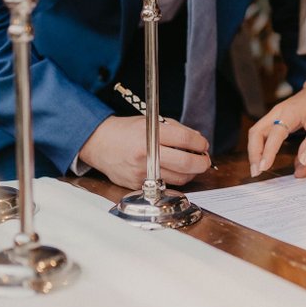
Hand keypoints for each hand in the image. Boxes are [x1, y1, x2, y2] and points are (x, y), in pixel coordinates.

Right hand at [78, 115, 210, 188]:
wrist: (100, 143)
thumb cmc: (126, 131)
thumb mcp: (151, 121)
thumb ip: (176, 129)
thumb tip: (197, 139)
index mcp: (150, 134)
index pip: (185, 140)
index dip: (200, 143)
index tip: (203, 144)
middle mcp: (146, 154)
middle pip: (186, 163)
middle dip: (202, 162)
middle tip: (205, 160)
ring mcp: (142, 172)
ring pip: (179, 178)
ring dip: (191, 173)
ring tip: (192, 165)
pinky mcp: (138, 184)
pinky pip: (164, 185)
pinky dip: (174, 179)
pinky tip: (175, 171)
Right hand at [247, 79, 305, 176]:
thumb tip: (302, 161)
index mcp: (290, 112)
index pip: (274, 134)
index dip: (268, 151)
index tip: (264, 168)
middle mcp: (277, 112)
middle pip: (256, 132)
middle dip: (253, 153)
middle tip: (256, 173)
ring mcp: (274, 114)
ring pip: (255, 132)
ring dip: (253, 151)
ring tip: (257, 169)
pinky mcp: (275, 118)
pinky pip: (260, 132)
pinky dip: (258, 146)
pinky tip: (261, 159)